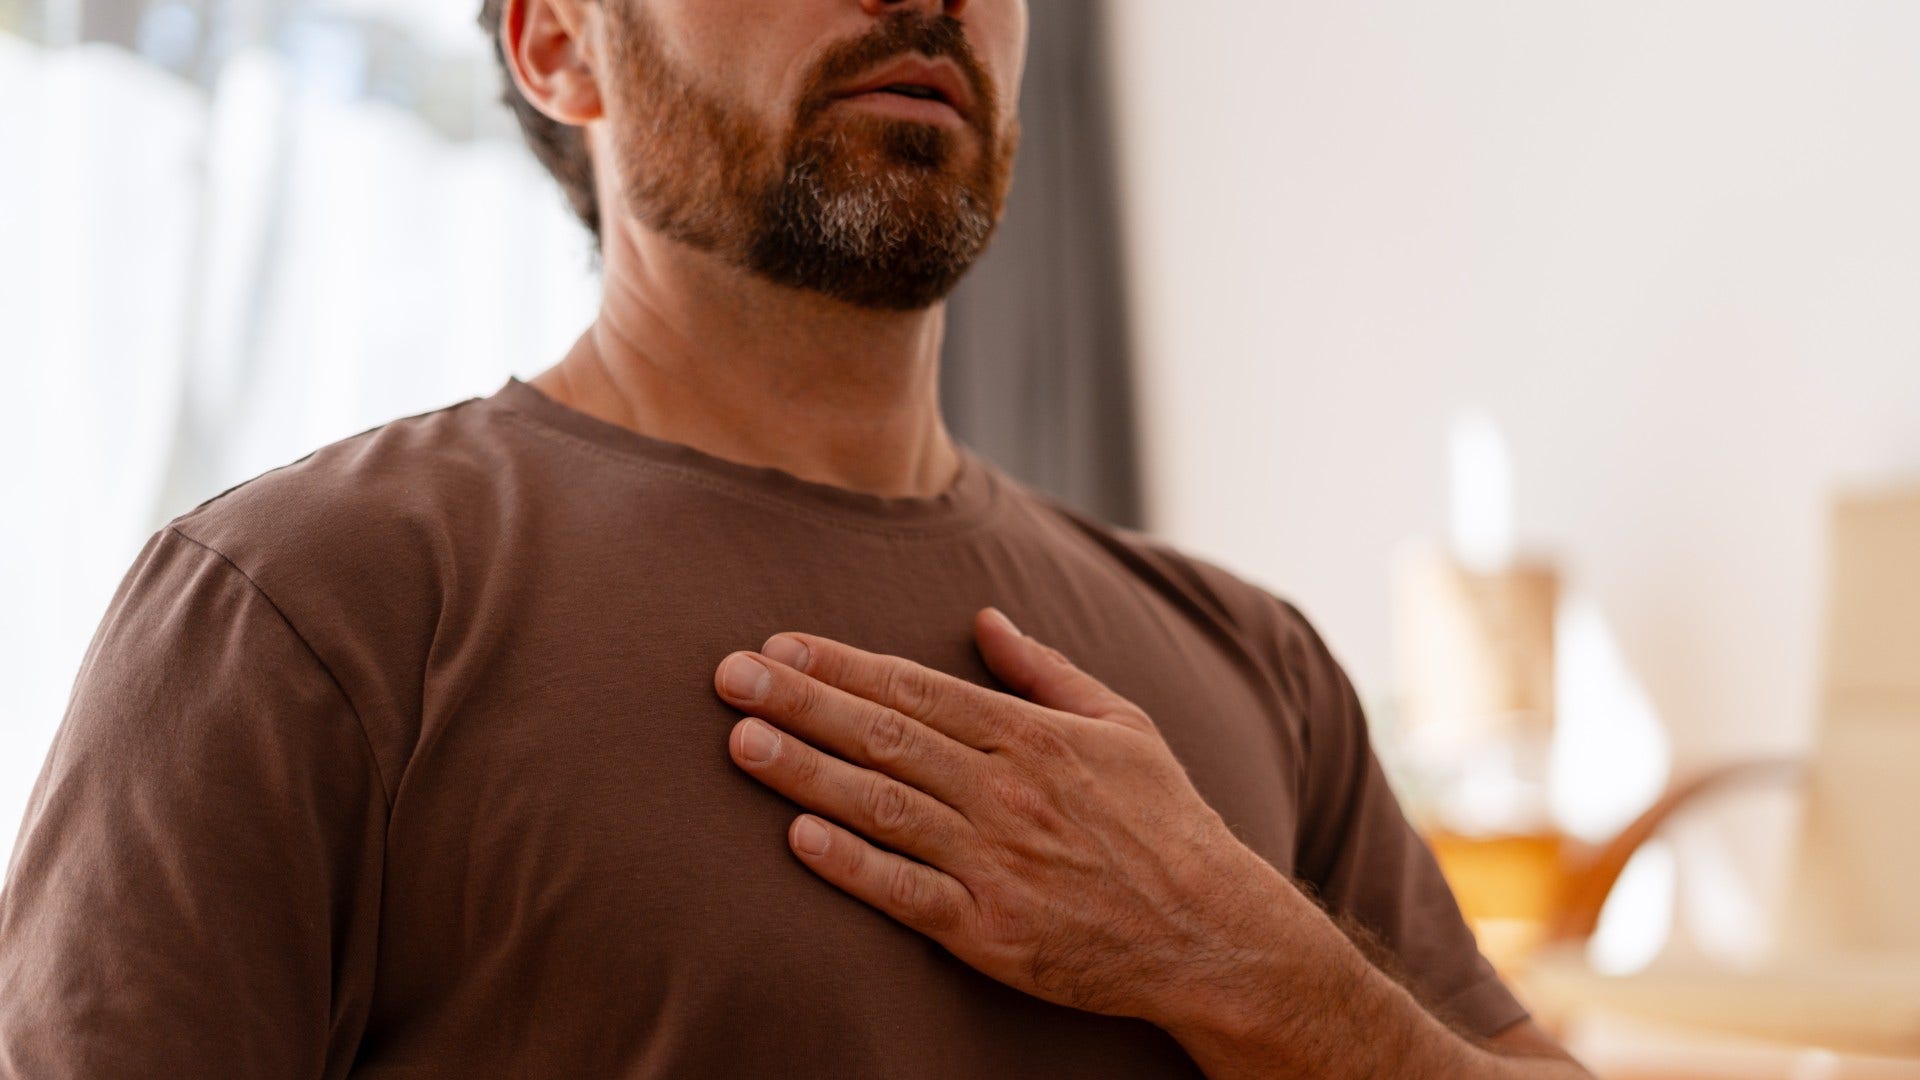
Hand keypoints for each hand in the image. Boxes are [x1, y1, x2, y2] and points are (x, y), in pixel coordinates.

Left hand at [711, 607, 1284, 1023]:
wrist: (1210, 933)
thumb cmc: (1165, 822)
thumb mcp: (1122, 724)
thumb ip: (1046, 670)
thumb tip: (986, 618)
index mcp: (1034, 736)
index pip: (917, 689)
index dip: (843, 664)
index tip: (780, 644)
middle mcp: (1007, 791)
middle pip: (885, 737)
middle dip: (801, 701)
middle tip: (730, 676)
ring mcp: (996, 862)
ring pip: (883, 806)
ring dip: (806, 772)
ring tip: (741, 742)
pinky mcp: (990, 932)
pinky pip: (907, 893)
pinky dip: (852, 865)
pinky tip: (798, 839)